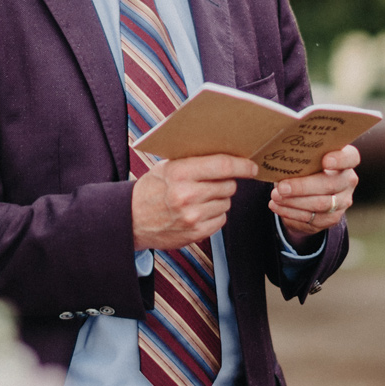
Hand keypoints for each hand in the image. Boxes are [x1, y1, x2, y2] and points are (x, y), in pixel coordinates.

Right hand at [133, 154, 258, 250]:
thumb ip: (194, 160)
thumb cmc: (153, 189)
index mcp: (179, 172)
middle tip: (212, 182)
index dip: (242, 165)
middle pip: (228, 185)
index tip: (252, 166)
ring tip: (200, 198)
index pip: (222, 165)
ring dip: (219, 199)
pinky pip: (221, 219)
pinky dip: (215, 215)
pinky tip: (199, 211)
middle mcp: (186, 195)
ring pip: (226, 202)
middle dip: (226, 182)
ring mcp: (192, 216)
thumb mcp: (167, 167)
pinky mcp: (196, 233)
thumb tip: (228, 152)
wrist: (132, 219)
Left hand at [269, 145, 359, 239]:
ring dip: (294, 201)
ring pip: (321, 204)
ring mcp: (343, 201)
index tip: (325, 161)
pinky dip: (291, 212)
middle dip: (302, 187)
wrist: (306, 194)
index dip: (340, 159)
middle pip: (330, 184)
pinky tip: (277, 206)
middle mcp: (348, 180)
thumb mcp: (303, 159)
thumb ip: (298, 158)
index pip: (350, 158)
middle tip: (281, 187)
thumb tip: (279, 162)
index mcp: (345, 159)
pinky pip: (313, 218)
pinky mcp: (333, 218)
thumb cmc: (303, 167)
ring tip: (275, 196)